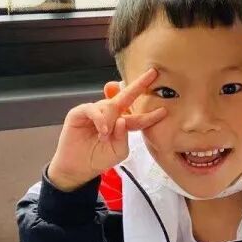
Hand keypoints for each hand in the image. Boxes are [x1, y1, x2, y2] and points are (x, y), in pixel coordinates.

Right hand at [47, 69, 166, 191]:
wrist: (78, 168)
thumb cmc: (98, 159)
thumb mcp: (118, 152)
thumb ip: (124, 137)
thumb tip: (122, 119)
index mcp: (120, 124)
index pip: (138, 117)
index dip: (149, 115)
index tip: (163, 111)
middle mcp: (109, 114)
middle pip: (126, 97)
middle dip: (140, 84)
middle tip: (152, 73)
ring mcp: (95, 112)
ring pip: (109, 106)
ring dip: (110, 121)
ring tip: (104, 136)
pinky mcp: (80, 113)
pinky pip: (92, 109)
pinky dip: (99, 119)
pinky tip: (102, 129)